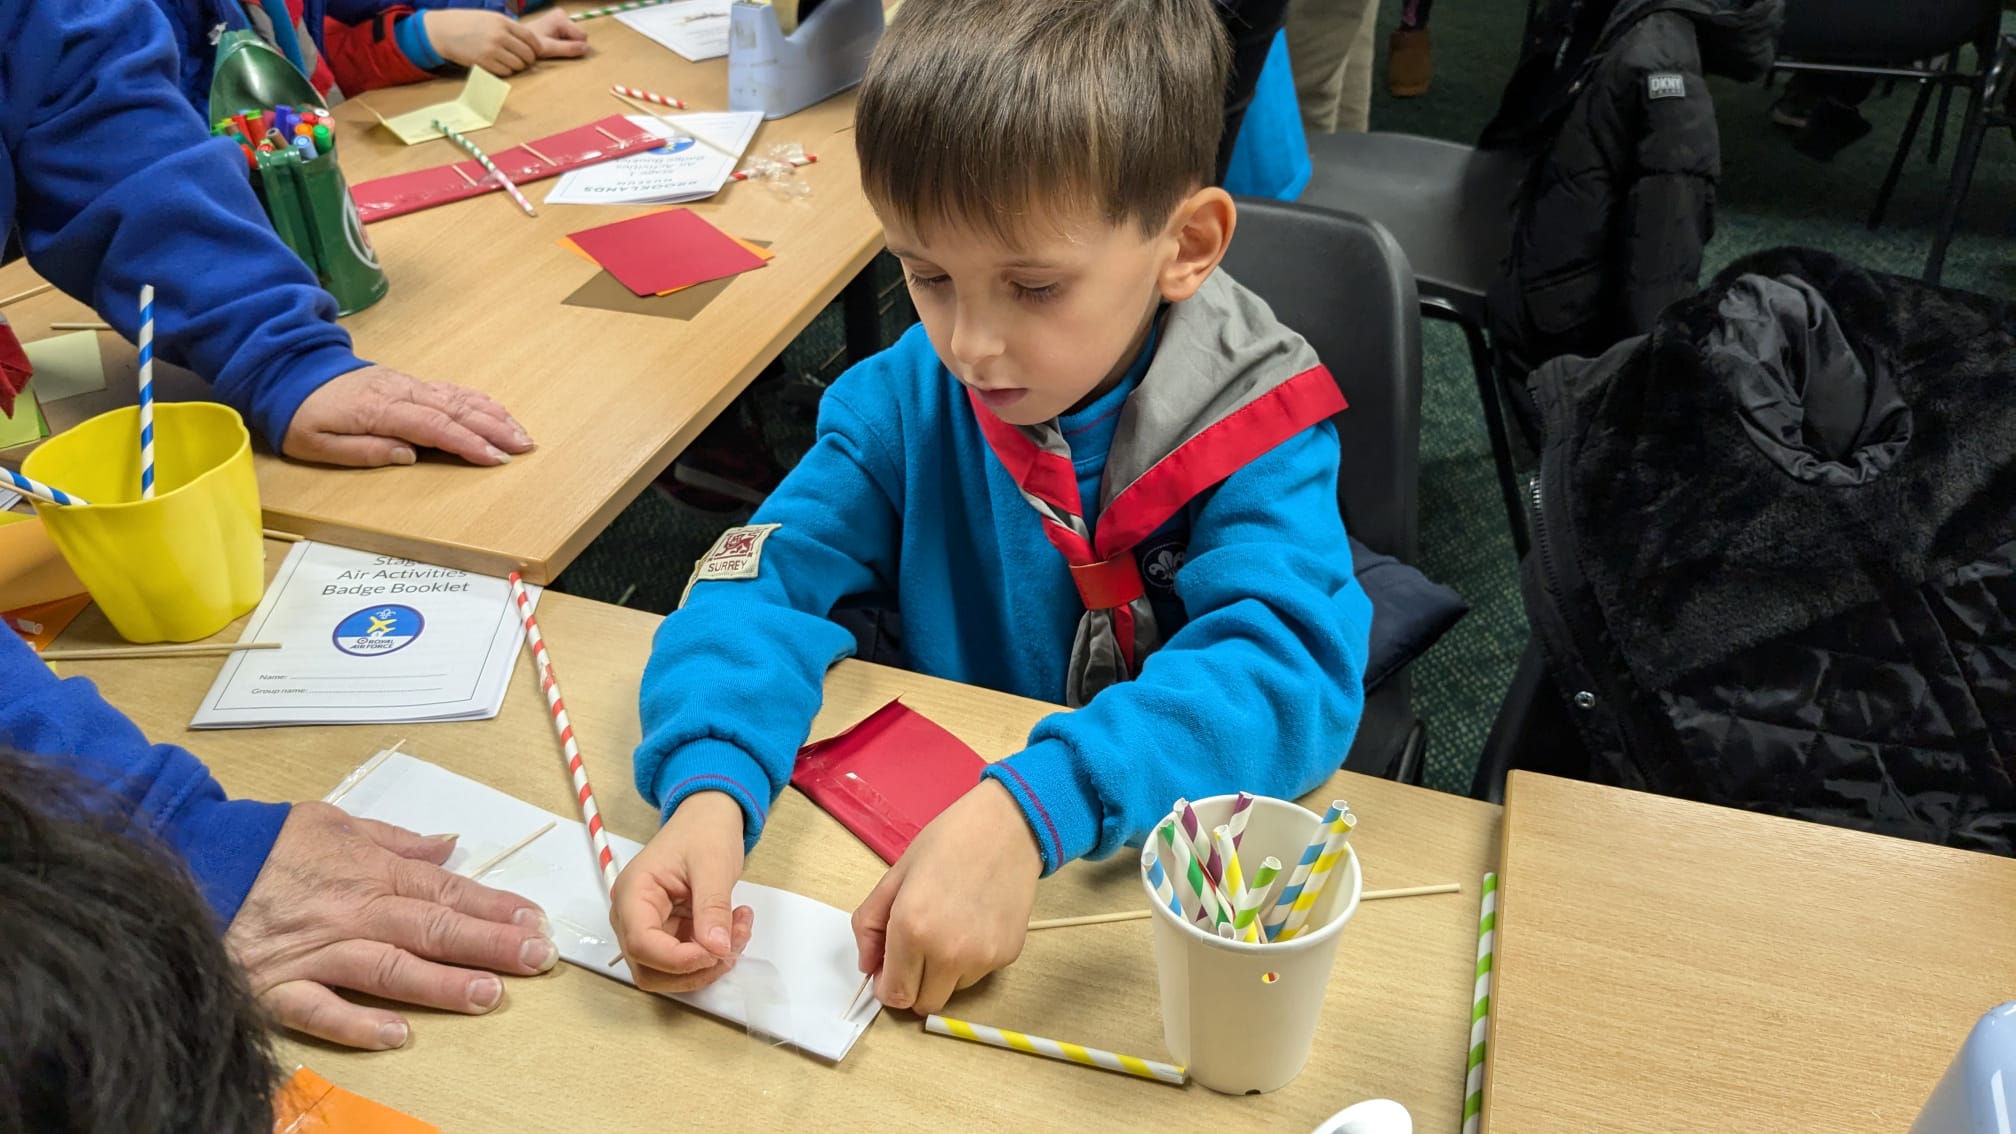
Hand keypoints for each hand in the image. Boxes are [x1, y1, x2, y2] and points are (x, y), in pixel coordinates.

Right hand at [224, 803, 557, 1050]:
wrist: (190, 860)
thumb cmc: (264, 844)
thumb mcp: (333, 822)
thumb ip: (394, 838)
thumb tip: (448, 844)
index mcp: (371, 872)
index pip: (447, 890)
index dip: (495, 907)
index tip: (535, 922)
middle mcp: (352, 912)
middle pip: (431, 927)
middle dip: (489, 944)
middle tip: (536, 958)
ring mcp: (315, 952)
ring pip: (388, 968)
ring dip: (440, 984)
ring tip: (487, 995)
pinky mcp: (274, 986)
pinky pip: (319, 1009)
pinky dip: (356, 1023)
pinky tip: (397, 1034)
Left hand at [281, 364, 532, 466]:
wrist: (290, 371)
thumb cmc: (302, 414)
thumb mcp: (317, 444)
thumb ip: (363, 451)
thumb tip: (408, 455)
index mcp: (380, 410)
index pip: (434, 426)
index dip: (467, 442)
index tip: (495, 458)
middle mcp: (401, 392)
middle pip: (456, 409)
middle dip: (494, 428)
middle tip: (524, 447)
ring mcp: (408, 384)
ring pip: (459, 397)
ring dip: (493, 415)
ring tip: (520, 433)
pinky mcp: (409, 383)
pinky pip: (451, 390)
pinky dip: (479, 400)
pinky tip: (496, 411)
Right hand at [423, 9, 541, 73]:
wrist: (444, 30)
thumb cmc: (468, 23)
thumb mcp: (490, 18)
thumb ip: (508, 28)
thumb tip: (529, 41)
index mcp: (502, 22)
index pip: (530, 38)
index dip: (536, 48)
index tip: (536, 52)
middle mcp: (499, 35)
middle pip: (527, 54)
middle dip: (528, 60)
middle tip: (523, 61)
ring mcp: (491, 50)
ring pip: (518, 65)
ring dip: (517, 66)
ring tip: (509, 62)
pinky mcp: (484, 62)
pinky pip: (505, 72)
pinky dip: (506, 71)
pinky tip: (499, 66)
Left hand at [520, 7, 589, 58]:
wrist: (518, 40)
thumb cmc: (531, 45)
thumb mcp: (550, 49)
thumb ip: (568, 48)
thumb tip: (586, 49)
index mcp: (561, 18)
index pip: (582, 36)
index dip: (574, 46)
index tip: (559, 49)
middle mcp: (562, 14)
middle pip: (579, 34)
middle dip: (571, 43)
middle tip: (554, 46)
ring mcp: (560, 16)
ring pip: (575, 35)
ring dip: (567, 42)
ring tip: (552, 44)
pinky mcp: (558, 20)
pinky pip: (570, 33)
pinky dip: (564, 40)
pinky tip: (552, 40)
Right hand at [610, 792, 754, 992]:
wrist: (708, 818)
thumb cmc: (703, 832)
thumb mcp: (714, 865)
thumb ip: (712, 907)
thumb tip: (716, 948)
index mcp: (633, 893)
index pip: (641, 943)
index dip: (677, 959)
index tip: (715, 953)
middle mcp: (632, 915)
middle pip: (650, 968)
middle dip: (695, 967)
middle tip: (733, 943)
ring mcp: (649, 926)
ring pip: (668, 972)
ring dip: (707, 964)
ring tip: (739, 930)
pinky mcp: (668, 932)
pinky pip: (686, 959)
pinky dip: (713, 953)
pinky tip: (735, 927)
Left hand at [852, 779, 1041, 1014]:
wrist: (1008, 826)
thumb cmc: (949, 842)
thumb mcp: (895, 875)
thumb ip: (870, 925)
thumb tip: (868, 966)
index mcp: (912, 930)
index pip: (895, 994)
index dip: (887, 987)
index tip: (889, 972)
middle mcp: (948, 952)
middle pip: (924, 1003)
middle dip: (913, 985)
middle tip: (915, 953)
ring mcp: (982, 958)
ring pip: (952, 990)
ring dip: (943, 973)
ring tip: (949, 928)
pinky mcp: (1008, 955)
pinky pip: (978, 974)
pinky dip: (970, 960)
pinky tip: (973, 922)